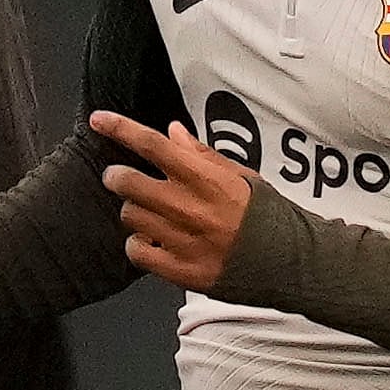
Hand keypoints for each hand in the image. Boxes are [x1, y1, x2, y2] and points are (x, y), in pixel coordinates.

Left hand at [92, 108, 256, 290]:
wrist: (290, 263)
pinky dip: (139, 244)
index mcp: (205, 179)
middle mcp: (189, 207)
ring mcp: (182, 241)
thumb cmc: (267, 216)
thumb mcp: (242, 176)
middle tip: (119, 176)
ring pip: (130, 216)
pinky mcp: (180, 270)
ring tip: (149, 213)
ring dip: (133, 211)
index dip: (120, 128)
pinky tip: (152, 241)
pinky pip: (137, 252)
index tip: (99, 120)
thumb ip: (202, 155)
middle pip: (128, 182)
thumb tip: (172, 133)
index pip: (152, 145)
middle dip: (116, 176)